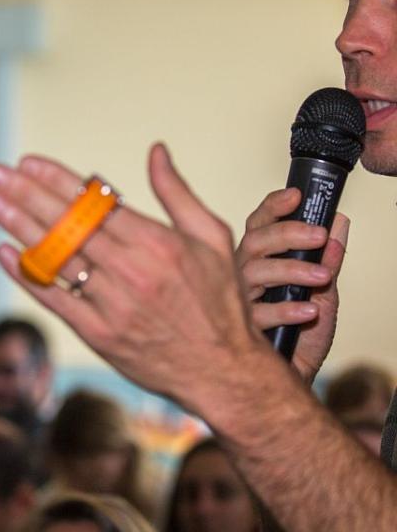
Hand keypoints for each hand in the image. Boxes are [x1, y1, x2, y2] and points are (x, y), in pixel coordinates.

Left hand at [0, 143, 270, 415]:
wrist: (222, 370)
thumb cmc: (220, 299)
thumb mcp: (211, 237)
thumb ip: (177, 193)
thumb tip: (156, 150)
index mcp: (157, 242)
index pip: (94, 202)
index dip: (57, 179)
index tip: (27, 163)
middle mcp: (131, 271)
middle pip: (67, 224)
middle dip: (25, 194)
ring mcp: (112, 305)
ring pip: (56, 258)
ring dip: (19, 227)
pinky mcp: (99, 335)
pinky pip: (55, 300)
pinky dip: (27, 276)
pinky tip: (5, 252)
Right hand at [235, 188, 348, 382]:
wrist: (291, 382)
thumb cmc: (300, 337)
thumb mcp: (324, 294)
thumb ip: (328, 261)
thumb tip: (341, 225)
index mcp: (257, 261)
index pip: (258, 225)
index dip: (273, 207)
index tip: (297, 195)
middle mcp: (241, 276)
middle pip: (253, 241)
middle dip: (286, 233)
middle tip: (318, 235)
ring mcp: (236, 301)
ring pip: (253, 272)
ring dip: (291, 270)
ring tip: (323, 277)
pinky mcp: (240, 329)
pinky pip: (258, 313)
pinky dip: (287, 309)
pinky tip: (310, 312)